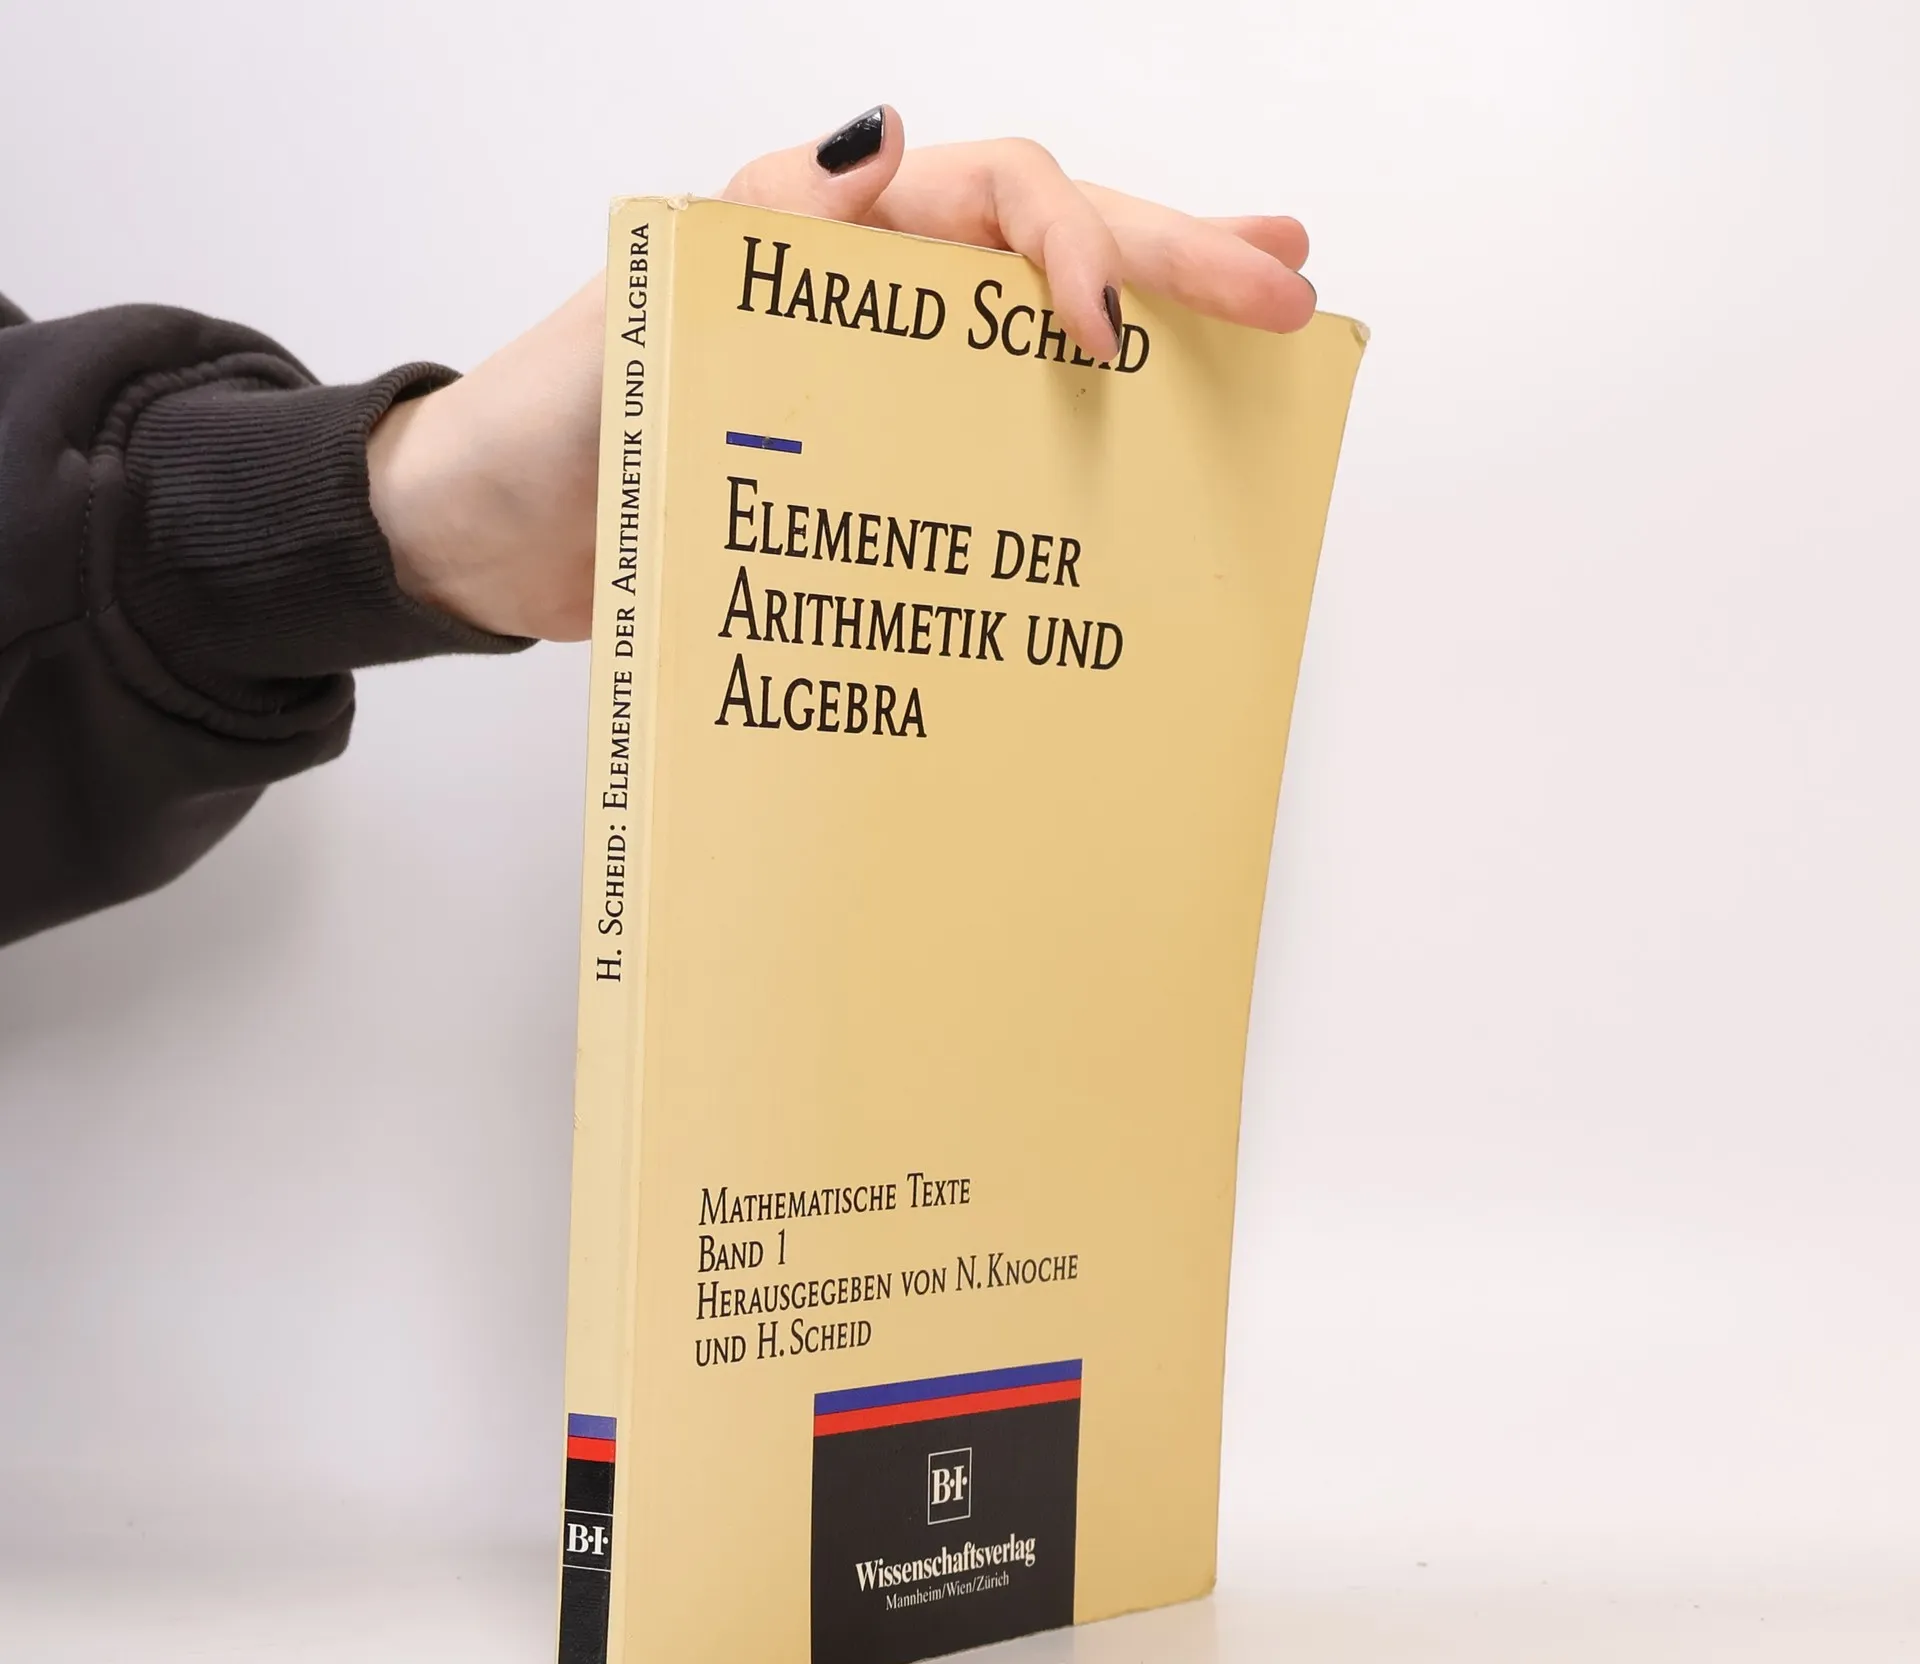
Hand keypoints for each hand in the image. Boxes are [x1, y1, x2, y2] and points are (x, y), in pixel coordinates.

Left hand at [367, 107, 1314, 640]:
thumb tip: (886, 142)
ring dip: (1156, 316)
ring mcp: (880, 374)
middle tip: (1284, 283)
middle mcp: (868, 292)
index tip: (1104, 331)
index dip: (1068, 244)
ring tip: (1262, 318)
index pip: (990, 196)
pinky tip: (1150, 435)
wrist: (491, 541)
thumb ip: (752, 236)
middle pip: (1049, 247)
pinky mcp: (875, 456)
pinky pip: (998, 425)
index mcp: (820, 237)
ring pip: (1041, 326)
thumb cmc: (543, 429)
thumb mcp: (631, 317)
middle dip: (1172, 257)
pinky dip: (1081, 424)